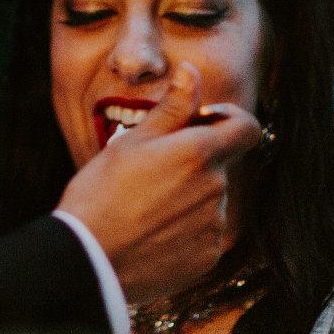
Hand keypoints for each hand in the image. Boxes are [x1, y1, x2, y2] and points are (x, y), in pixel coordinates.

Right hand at [55, 63, 259, 304]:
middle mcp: (216, 188)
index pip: (247, 128)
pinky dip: (184, 230)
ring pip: (209, 199)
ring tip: (143, 208)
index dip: (228, 120)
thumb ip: (171, 107)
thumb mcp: (131, 142)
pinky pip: (204, 234)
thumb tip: (191, 72)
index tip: (201, 123)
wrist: (87, 261)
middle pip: (218, 165)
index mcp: (199, 153)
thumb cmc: (101, 194)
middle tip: (148, 173)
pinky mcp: (207, 257)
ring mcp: (214, 226)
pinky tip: (150, 234)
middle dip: (193, 162)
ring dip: (187, 197)